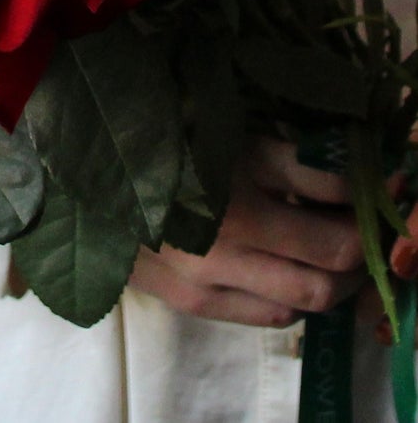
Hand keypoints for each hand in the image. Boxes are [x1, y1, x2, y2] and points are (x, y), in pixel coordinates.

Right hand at [128, 137, 365, 326]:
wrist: (78, 171)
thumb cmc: (151, 136)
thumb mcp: (220, 129)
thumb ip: (284, 154)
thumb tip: (344, 176)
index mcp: (233, 173)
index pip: (333, 202)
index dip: (363, 199)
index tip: (367, 189)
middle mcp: (227, 229)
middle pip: (333, 260)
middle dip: (355, 246)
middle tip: (350, 226)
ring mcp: (208, 273)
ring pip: (310, 297)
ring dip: (331, 278)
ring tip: (320, 252)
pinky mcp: (191, 300)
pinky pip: (271, 315)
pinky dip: (292, 298)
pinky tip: (280, 271)